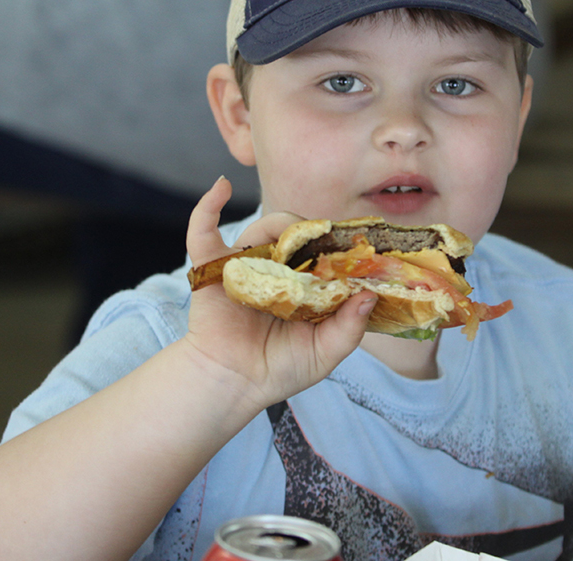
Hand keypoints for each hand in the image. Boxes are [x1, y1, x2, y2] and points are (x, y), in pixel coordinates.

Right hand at [184, 177, 375, 411]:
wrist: (234, 385)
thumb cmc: (280, 368)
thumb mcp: (325, 352)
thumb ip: (349, 329)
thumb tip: (368, 296)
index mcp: (304, 282)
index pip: (324, 250)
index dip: (340, 245)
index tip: (358, 247)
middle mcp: (276, 267)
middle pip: (297, 232)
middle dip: (313, 233)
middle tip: (325, 245)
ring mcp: (246, 264)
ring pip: (263, 228)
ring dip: (278, 227)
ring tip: (286, 247)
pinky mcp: (213, 267)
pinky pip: (203, 229)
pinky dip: (208, 205)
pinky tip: (222, 186)